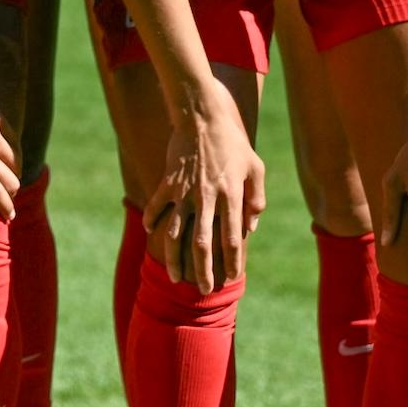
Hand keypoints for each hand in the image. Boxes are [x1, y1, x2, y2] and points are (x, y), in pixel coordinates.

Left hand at [0, 68, 19, 216]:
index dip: (4, 208)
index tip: (7, 219)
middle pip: (10, 182)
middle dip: (11, 197)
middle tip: (5, 206)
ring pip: (14, 164)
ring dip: (13, 178)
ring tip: (7, 186)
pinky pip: (14, 145)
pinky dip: (14, 158)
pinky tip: (8, 163)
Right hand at [145, 78, 261, 291]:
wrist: (201, 116)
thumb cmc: (233, 141)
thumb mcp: (256, 167)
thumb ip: (257, 199)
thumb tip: (251, 226)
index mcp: (232, 195)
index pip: (233, 238)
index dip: (233, 262)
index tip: (234, 278)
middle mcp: (207, 198)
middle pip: (203, 243)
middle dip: (204, 270)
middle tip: (205, 290)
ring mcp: (184, 191)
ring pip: (176, 232)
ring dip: (175, 257)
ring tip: (175, 276)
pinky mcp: (168, 181)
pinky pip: (157, 206)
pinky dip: (152, 219)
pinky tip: (151, 232)